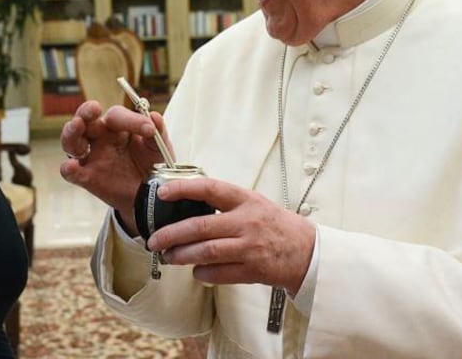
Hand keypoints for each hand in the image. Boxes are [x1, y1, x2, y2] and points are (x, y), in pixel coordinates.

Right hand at [59, 101, 171, 234]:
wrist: (150, 194)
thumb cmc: (152, 165)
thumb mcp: (159, 148)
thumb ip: (158, 132)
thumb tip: (154, 116)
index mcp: (118, 127)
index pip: (116, 115)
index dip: (131, 119)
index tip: (149, 130)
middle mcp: (101, 138)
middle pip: (85, 119)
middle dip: (86, 112)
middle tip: (94, 108)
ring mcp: (91, 157)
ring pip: (71, 140)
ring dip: (71, 132)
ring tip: (77, 125)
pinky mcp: (87, 178)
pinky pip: (71, 172)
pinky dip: (68, 168)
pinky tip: (72, 166)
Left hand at [146, 177, 315, 295]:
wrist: (307, 251)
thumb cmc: (275, 225)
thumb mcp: (254, 203)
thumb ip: (225, 203)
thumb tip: (187, 203)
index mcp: (246, 200)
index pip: (209, 188)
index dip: (184, 189)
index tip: (163, 192)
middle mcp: (247, 222)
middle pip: (200, 227)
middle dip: (171, 234)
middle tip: (154, 240)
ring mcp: (250, 247)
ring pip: (206, 252)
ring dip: (182, 256)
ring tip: (168, 257)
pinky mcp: (253, 270)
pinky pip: (219, 274)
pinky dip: (203, 274)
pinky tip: (196, 271)